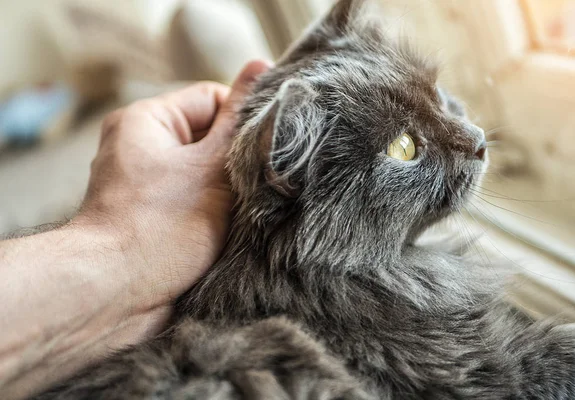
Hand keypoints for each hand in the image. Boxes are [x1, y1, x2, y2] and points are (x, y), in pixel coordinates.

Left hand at [75, 60, 270, 316]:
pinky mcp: (155, 218)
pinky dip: (217, 214)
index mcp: (148, 121)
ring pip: (207, 175)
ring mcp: (148, 186)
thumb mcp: (210, 168)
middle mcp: (143, 148)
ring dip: (231, 193)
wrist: (112, 298)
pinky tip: (231, 231)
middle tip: (257, 186)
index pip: (212, 99)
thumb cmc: (158, 229)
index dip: (243, 120)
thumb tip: (260, 65)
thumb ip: (239, 121)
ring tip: (244, 213)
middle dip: (238, 162)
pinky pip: (197, 202)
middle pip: (210, 139)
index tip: (266, 148)